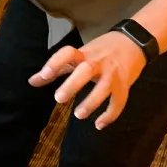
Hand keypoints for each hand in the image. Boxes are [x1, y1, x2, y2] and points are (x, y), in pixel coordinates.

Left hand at [30, 31, 146, 129]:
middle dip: (73, 84)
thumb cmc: (101, 50)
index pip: (67, 53)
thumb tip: (31, 82)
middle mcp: (97, 62)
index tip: (44, 74)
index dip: (55, 62)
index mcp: (83, 54)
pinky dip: (110, 115)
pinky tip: (99, 125)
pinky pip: (119, 101)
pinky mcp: (125, 84)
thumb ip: (57, 68)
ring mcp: (112, 73)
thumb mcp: (79, 55)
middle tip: (58, 99)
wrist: (134, 41)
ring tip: (79, 115)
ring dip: (92, 102)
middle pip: (86, 71)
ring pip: (104, 88)